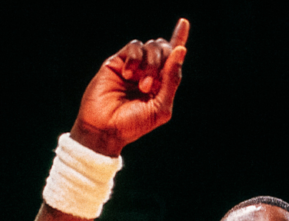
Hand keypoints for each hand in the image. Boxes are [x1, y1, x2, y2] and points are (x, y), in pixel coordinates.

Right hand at [70, 18, 188, 156]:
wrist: (105, 129)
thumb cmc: (133, 124)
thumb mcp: (160, 107)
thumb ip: (171, 80)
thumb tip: (180, 51)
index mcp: (161, 84)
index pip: (173, 58)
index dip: (179, 39)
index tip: (184, 23)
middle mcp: (148, 72)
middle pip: (164, 49)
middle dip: (163, 63)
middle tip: (149, 86)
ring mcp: (133, 66)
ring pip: (150, 46)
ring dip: (150, 64)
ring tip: (139, 85)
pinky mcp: (118, 61)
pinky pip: (134, 47)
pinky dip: (135, 58)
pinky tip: (128, 74)